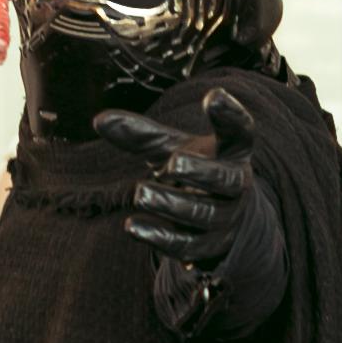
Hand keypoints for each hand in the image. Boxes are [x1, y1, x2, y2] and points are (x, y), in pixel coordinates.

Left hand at [92, 89, 270, 266]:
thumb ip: (141, 136)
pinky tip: (133, 226)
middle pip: (226, 180)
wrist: (220, 225)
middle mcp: (237, 186)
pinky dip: (160, 236)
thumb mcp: (173, 150)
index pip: (241, 132)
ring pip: (203, 214)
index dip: (231, 115)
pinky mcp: (208, 246)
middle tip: (171, 164)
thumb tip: (100, 120)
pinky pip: (187, 244)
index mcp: (232, 153)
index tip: (214, 96)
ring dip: (172, 205)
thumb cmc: (195, 175)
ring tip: (140, 193)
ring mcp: (226, 219)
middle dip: (200, 172)